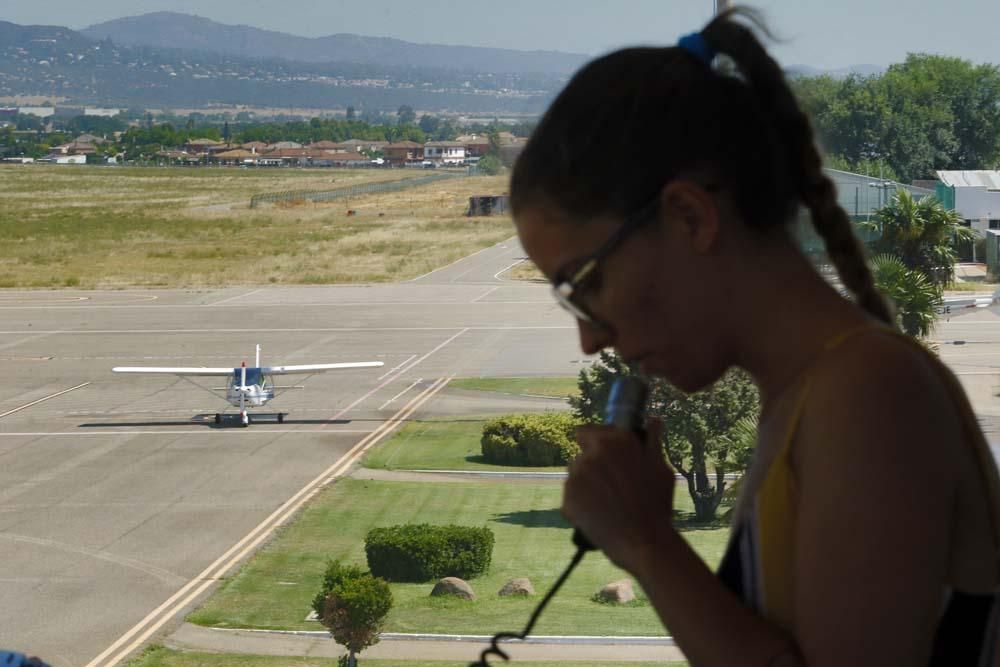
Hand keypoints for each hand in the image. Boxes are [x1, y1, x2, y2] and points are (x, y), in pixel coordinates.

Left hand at [562, 418, 675, 573]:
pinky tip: (598, 515)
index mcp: (616, 440)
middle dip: (592, 467)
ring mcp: (578, 475)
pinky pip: (570, 497)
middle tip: (611, 487)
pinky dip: (579, 505)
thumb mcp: (661, 469)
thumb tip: (654, 420)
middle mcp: (593, 453)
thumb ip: (653, 442)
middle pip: (581, 456)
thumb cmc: (656, 505)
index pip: (585, 432)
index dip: (593, 443)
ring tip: (606, 504)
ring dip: (585, 485)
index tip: (604, 458)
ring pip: (575, 476)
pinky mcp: (567, 497)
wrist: (644, 542)